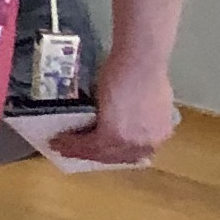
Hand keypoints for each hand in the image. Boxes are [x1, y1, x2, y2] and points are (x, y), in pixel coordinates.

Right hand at [46, 63, 176, 165]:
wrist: (140, 62)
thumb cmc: (144, 71)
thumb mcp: (144, 99)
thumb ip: (136, 115)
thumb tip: (120, 117)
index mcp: (158, 135)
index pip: (132, 152)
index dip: (110, 153)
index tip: (95, 151)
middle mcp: (147, 144)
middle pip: (115, 157)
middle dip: (92, 154)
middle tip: (73, 151)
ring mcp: (130, 141)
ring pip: (100, 153)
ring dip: (78, 150)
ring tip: (61, 146)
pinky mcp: (112, 135)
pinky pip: (89, 145)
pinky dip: (73, 144)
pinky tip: (60, 140)